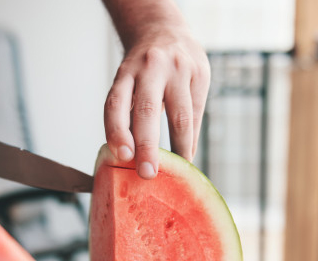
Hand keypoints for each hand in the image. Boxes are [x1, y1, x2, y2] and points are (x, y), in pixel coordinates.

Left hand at [102, 0, 209, 178]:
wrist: (166, 30)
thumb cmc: (142, 70)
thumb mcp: (128, 80)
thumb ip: (129, 111)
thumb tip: (130, 159)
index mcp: (126, 71)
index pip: (116, 103)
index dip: (117, 130)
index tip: (122, 156)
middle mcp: (150, 68)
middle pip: (147, 110)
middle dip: (147, 146)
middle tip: (147, 173)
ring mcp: (178, 69)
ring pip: (179, 115)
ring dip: (178, 147)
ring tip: (175, 173)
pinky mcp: (200, 74)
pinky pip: (196, 114)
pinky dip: (191, 139)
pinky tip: (187, 157)